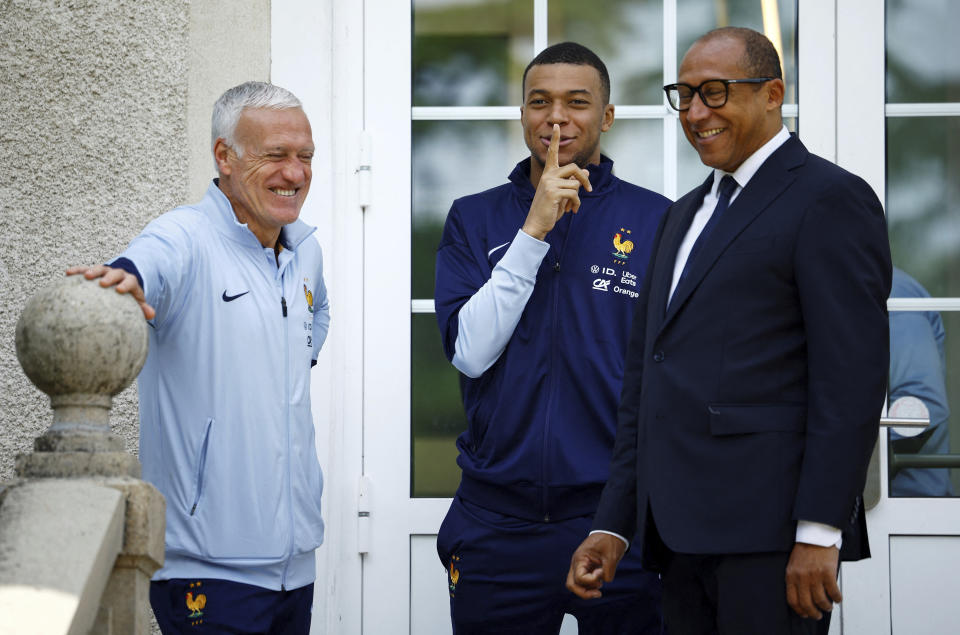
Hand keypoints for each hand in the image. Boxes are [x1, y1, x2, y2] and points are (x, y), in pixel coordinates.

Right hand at [66, 265, 155, 319]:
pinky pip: (84, 269)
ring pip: (99, 269)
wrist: (121, 283)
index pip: (130, 281)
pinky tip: (68, 273)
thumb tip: (152, 315)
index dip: (126, 284)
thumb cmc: (128, 296)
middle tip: (102, 283)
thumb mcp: (137, 302)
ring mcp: (105, 271)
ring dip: (92, 271)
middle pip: (115, 273)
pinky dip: (77, 270)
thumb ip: (143, 307)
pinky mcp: (93, 271)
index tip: (120, 290)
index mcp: (130, 281)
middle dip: (109, 277)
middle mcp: (118, 274)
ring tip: (85, 276)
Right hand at [522, 124, 591, 240]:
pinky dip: (576, 203)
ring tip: (571, 207)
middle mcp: (548, 175)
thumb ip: (572, 181)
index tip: (556, 125)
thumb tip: (585, 170)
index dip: (555, 139)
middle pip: (574, 167)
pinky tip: (570, 210)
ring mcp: (549, 183)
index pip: (552, 153)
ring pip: (575, 184)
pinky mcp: (553, 192)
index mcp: (548, 173)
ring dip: (578, 198)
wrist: (537, 223)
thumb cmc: (549, 209)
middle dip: (584, 179)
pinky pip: (574, 193)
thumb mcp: (563, 194)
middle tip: (589, 190)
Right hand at [565, 532, 625, 598]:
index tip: (601, 572)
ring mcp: (580, 566)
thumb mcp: (611, 556)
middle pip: (572, 584)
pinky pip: (583, 581)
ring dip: (587, 590)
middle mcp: (577, 563)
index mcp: (580, 558)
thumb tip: (604, 581)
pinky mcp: (586, 568)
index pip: (580, 577)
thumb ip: (608, 571)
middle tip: (598, 594)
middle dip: (584, 593)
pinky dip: (590, 585)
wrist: (610, 533)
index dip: (592, 580)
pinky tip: (600, 583)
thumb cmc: (609, 541)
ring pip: (576, 584)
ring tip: (599, 587)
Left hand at [785, 542, 841, 619]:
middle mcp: (801, 577)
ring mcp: (814, 575)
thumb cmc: (805, 549)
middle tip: (818, 615)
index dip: (799, 610)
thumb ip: (796, 578)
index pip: (792, 599)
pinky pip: (833, 591)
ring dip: (826, 607)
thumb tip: (802, 596)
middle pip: (806, 603)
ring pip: (820, 600)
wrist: (816, 535)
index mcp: (791, 575)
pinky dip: (837, 598)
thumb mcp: (794, 564)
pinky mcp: (827, 572)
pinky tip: (838, 599)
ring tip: (828, 607)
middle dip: (813, 613)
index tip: (805, 614)